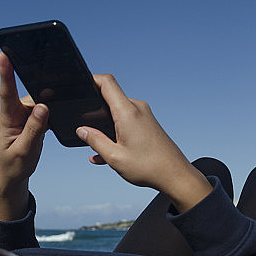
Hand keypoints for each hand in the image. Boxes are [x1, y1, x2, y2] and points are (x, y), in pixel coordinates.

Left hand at [0, 52, 48, 220]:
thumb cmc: (14, 164)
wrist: (13, 175)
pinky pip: (45, 110)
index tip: (2, 55)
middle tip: (54, 94)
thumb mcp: (24, 150)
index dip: (5, 73)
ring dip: (50, 105)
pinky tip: (57, 117)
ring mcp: (25, 116)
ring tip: (48, 123)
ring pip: (41, 102)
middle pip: (31, 95)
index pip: (6, 92)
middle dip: (43, 91)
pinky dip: (52, 111)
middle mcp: (15, 113)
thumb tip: (43, 107)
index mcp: (8, 119)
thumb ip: (34, 129)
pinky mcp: (33, 120)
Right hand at [75, 74, 211, 212]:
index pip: (106, 82)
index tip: (79, 87)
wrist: (175, 175)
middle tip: (84, 124)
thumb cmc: (149, 167)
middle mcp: (137, 108)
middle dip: (95, 108)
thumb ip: (95, 141)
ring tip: (96, 145)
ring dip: (105, 125)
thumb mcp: (114, 157)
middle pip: (111, 96)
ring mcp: (144, 115)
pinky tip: (106, 153)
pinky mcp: (147, 124)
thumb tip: (82, 131)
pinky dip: (115, 133)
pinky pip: (126, 122)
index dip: (91, 79)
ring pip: (117, 112)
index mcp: (127, 112)